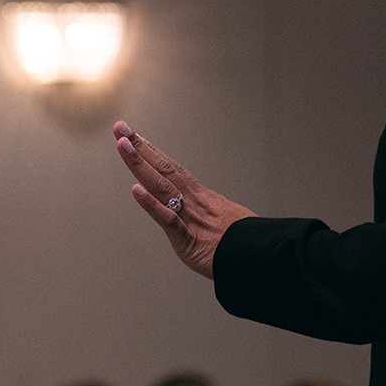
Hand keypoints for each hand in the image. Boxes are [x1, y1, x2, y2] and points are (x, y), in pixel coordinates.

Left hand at [114, 121, 255, 279]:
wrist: (265, 258)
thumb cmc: (247, 244)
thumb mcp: (228, 221)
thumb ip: (211, 215)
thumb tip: (210, 211)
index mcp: (202, 199)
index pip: (172, 170)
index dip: (152, 152)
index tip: (134, 136)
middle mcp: (195, 203)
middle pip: (163, 169)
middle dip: (140, 148)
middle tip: (120, 127)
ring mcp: (192, 219)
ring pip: (162, 187)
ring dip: (140, 164)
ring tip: (123, 145)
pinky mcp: (190, 242)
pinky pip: (169, 220)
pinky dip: (151, 205)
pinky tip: (136, 190)